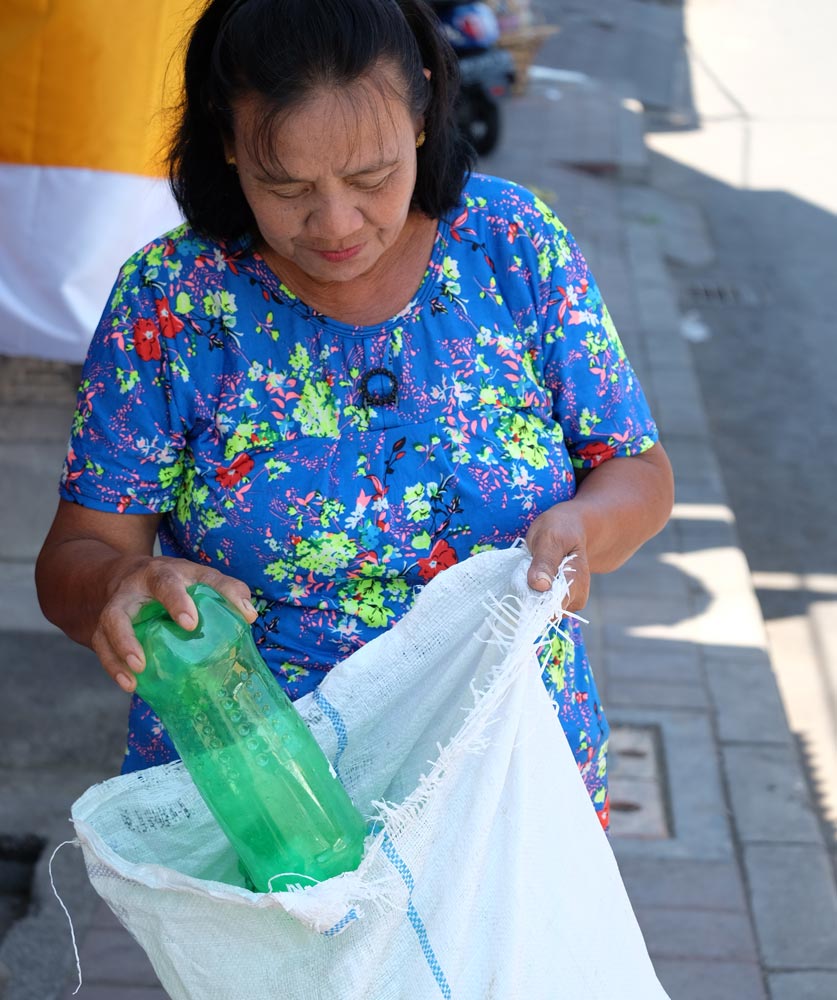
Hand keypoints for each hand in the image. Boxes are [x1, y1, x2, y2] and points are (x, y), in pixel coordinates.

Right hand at [90, 556, 257, 693]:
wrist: (128, 576)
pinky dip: (113, 667)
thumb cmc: (177, 581)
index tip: (190, 623)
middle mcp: (132, 591)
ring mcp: (115, 609)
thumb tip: (249, 615)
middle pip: (121, 610)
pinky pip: (102, 648)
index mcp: (160, 574)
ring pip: (106, 631)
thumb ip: (228, 590)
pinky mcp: (103, 629)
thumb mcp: (201, 576)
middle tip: (143, 659)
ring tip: (136, 674)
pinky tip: (130, 684)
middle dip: (128, 635)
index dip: (177, 601)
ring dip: (118, 654)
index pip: (167, 583)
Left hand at [524, 501, 589, 612]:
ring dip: (530, 596)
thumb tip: (540, 585)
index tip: (522, 584)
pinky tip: (531, 580)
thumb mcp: (550, 537)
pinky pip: (541, 607)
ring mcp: (568, 602)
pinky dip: (531, 596)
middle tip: (525, 572)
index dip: (533, 601)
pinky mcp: (559, 602)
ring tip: (530, 573)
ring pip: (542, 611)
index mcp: (576, 581)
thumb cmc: (561, 530)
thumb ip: (545, 561)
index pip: (553, 606)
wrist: (571, 528)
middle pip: (546, 612)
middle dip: (530, 597)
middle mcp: (576, 597)